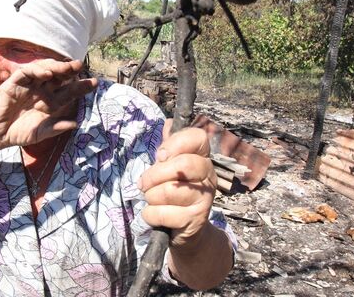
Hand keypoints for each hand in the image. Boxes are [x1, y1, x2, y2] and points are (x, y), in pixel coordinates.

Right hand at [0, 59, 96, 152]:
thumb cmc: (19, 133)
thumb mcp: (40, 133)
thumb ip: (56, 128)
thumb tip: (75, 124)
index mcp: (51, 101)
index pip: (69, 91)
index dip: (81, 87)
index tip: (94, 83)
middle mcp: (42, 90)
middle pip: (59, 76)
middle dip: (70, 70)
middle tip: (80, 66)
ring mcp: (29, 85)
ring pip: (45, 70)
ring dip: (56, 67)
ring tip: (67, 67)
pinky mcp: (15, 83)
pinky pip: (27, 72)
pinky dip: (37, 70)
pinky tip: (47, 73)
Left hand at [138, 127, 216, 250]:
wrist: (186, 231)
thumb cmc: (174, 192)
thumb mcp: (171, 168)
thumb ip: (169, 147)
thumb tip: (168, 122)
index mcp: (203, 158)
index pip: (198, 137)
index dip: (175, 143)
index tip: (160, 156)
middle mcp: (209, 175)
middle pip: (182, 164)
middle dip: (154, 175)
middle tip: (144, 183)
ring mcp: (205, 198)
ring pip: (169, 190)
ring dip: (150, 197)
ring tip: (152, 200)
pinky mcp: (195, 220)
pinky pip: (162, 213)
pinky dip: (151, 215)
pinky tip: (156, 215)